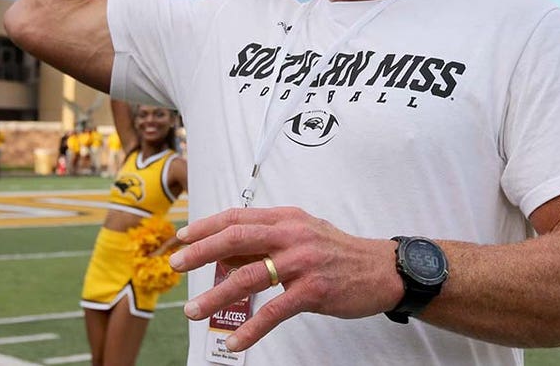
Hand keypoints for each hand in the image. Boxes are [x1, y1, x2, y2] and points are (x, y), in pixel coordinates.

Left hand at [168, 207, 401, 351]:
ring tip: (194, 309)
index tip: (182, 237)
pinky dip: (251, 329)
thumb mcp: (303, 233)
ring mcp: (302, 263)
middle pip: (236, 239)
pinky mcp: (313, 291)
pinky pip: (274, 311)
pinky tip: (235, 342)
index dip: (206, 226)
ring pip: (248, 276)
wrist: (382, 269)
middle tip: (176, 265)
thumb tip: (225, 251)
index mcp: (286, 218)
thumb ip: (267, 239)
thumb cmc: (338, 252)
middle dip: (200, 252)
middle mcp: (291, 235)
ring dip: (216, 295)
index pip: (237, 217)